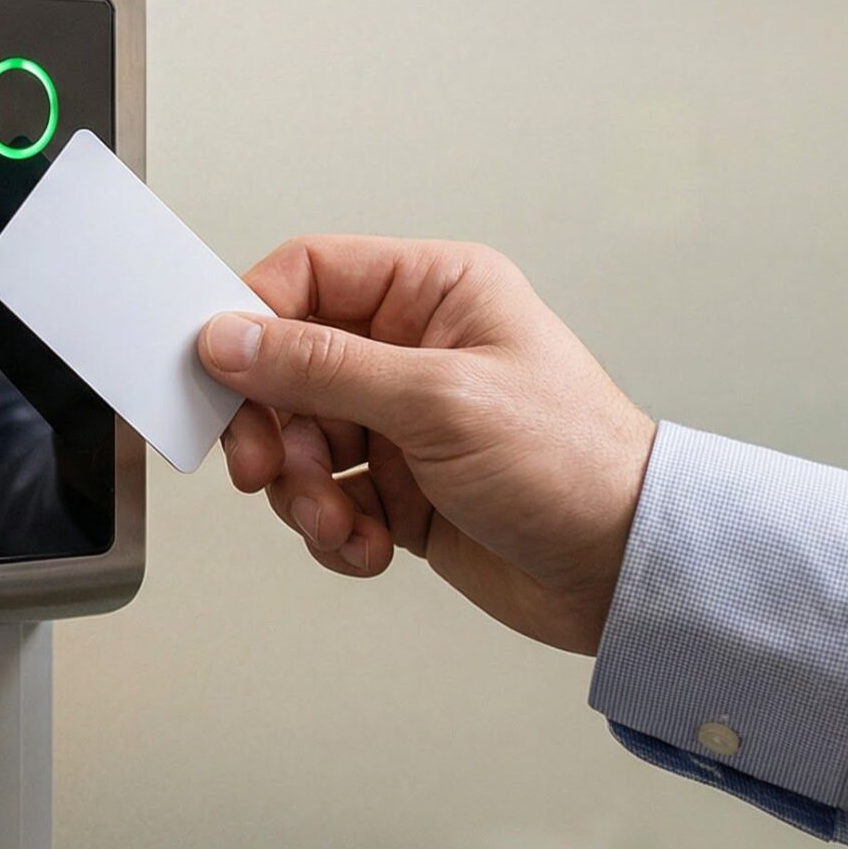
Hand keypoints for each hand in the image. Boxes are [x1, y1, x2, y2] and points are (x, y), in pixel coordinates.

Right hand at [195, 236, 656, 654]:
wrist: (625, 572)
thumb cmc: (576, 465)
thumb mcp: (439, 401)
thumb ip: (322, 367)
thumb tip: (231, 338)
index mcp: (435, 292)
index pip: (308, 276)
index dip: (254, 320)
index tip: (222, 373)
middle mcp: (412, 348)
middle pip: (286, 366)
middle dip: (271, 428)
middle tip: (264, 469)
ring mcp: (402, 420)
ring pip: (296, 440)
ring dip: (302, 493)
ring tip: (341, 521)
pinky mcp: (398, 486)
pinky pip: (323, 496)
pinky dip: (332, 529)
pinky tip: (369, 544)